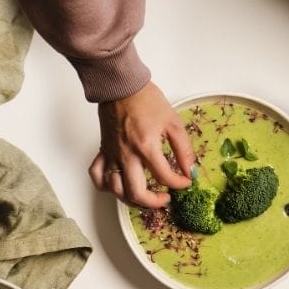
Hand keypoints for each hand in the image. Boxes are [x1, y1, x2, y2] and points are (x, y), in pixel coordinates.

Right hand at [90, 82, 193, 207]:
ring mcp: (112, 155)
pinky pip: (97, 175)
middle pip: (136, 194)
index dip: (179, 184)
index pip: (165, 178)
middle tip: (164, 198)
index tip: (185, 181)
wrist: (121, 85)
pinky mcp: (103, 151)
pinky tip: (118, 186)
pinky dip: (106, 186)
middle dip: (153, 203)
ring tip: (144, 196)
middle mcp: (127, 155)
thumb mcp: (173, 122)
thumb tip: (191, 170)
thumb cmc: (146, 99)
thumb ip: (184, 149)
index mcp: (146, 147)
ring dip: (131, 200)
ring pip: (116, 191)